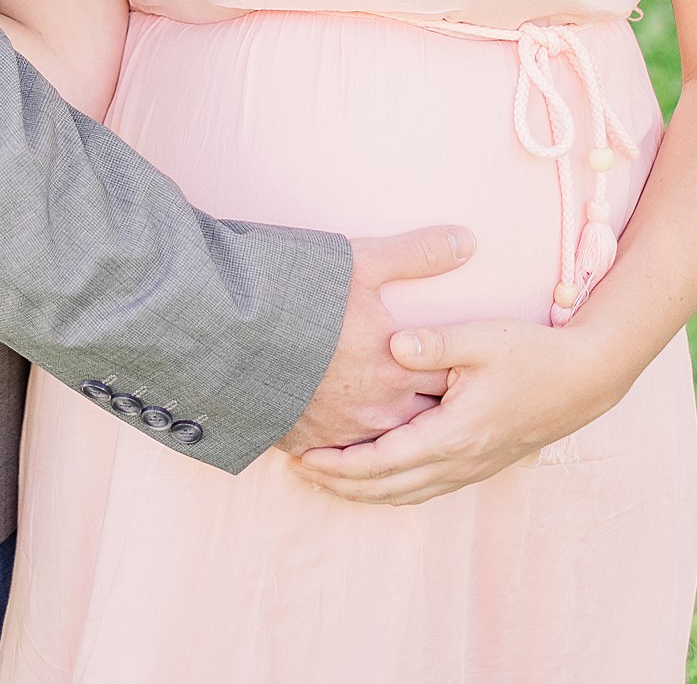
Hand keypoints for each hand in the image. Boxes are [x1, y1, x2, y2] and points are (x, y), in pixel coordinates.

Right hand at [276, 227, 475, 453]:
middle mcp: (379, 411)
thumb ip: (418, 254)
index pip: (447, 378)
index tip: (457, 361)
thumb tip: (467, 239)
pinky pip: (342, 456)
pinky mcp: (307, 445)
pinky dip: (350, 444)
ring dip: (391, 427)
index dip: (452, 367)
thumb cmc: (298, 292)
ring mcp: (342, 434)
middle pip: (422, 417)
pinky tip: (347, 427)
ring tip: (390, 410)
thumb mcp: (361, 262)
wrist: (229, 331)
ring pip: (385, 442)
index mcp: (399, 370)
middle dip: (428, 404)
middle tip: (430, 390)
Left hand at [296, 317, 631, 503]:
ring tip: (326, 477)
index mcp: (454, 433)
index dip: (341, 464)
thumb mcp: (481, 339)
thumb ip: (435, 343)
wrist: (584, 380)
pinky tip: (376, 476)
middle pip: (389, 488)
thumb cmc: (531, 353)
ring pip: (407, 494)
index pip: (385, 462)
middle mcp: (461, 461)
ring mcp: (472, 467)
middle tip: (299, 469)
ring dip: (364, 491)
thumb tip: (392, 344)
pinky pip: (426, 489)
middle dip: (341, 483)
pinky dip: (392, 488)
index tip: (305, 455)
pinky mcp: (480, 463)